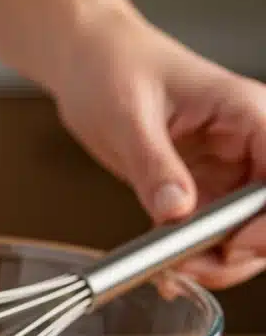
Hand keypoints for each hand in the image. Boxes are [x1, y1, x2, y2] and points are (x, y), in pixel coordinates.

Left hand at [50, 13, 265, 290]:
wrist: (85, 63)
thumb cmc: (113, 67)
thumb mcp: (130, 117)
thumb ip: (155, 165)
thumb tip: (175, 211)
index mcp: (250, 115)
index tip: (237, 246)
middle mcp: (247, 145)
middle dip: (241, 251)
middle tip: (192, 270)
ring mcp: (225, 169)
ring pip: (242, 231)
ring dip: (214, 260)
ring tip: (170, 272)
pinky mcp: (198, 187)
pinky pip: (207, 231)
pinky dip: (190, 255)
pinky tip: (164, 269)